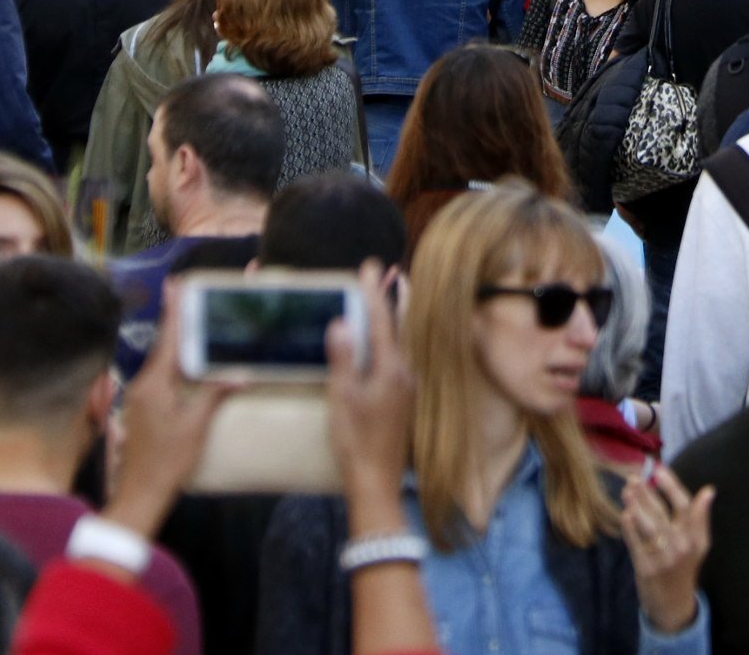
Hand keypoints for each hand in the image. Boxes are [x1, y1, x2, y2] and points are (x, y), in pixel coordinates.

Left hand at [105, 289, 244, 541]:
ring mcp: (140, 398)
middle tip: (188, 296)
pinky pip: (161, 378)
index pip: (169, 339)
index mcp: (155, 383)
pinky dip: (175, 364)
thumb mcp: (196, 426)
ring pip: (162, 362)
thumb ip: (214, 394)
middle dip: (177, 322)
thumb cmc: (168, 460)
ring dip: (177, 344)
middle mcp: (143, 385)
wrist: (141, 493)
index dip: (174, 310)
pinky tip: (188, 365)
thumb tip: (240, 374)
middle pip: (164, 346)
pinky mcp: (143, 410)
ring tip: (193, 325)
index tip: (175, 284)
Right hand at [328, 262, 416, 516]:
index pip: (381, 321)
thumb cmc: (356, 440)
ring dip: (394, 319)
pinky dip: (391, 340)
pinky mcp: (402, 401)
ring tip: (389, 299)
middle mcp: (404, 373)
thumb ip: (343, 359)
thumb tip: (342, 322)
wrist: (376, 482)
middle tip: (391, 273)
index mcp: (391, 369)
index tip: (370, 266)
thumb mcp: (342, 398)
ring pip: (401, 343)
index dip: (374, 292)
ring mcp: (406, 388)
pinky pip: (398, 358)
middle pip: (400, 327)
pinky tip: (383, 344)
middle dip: (394, 298)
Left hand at [621, 466, 713, 634]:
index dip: (671, 486)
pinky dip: (630, 528)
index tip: (659, 469)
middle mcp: (681, 547)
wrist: (673, 604)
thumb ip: (700, 517)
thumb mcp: (699, 544)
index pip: (684, 506)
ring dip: (637, 506)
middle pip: (662, 513)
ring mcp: (663, 559)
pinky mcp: (646, 569)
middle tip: (633, 477)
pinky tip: (625, 514)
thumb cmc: (684, 567)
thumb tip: (709, 490)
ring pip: (648, 526)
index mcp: (695, 538)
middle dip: (647, 493)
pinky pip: (636, 544)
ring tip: (627, 490)